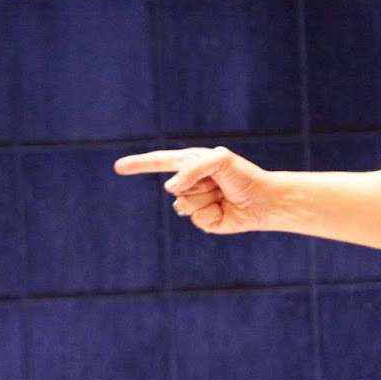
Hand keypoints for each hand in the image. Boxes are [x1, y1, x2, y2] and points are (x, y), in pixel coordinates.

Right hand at [113, 147, 270, 233]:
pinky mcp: (202, 219)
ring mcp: (195, 201)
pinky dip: (210, 214)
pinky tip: (223, 209)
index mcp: (191, 163)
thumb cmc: (243, 176)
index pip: (159, 162)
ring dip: (203, 200)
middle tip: (218, 184)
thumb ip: (192, 169)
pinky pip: (195, 218)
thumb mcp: (220, 160)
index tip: (118, 166)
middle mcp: (190, 182)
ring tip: (220, 196)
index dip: (138, 164)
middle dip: (197, 186)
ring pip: (182, 205)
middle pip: (174, 188)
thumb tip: (170, 188)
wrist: (262, 200)